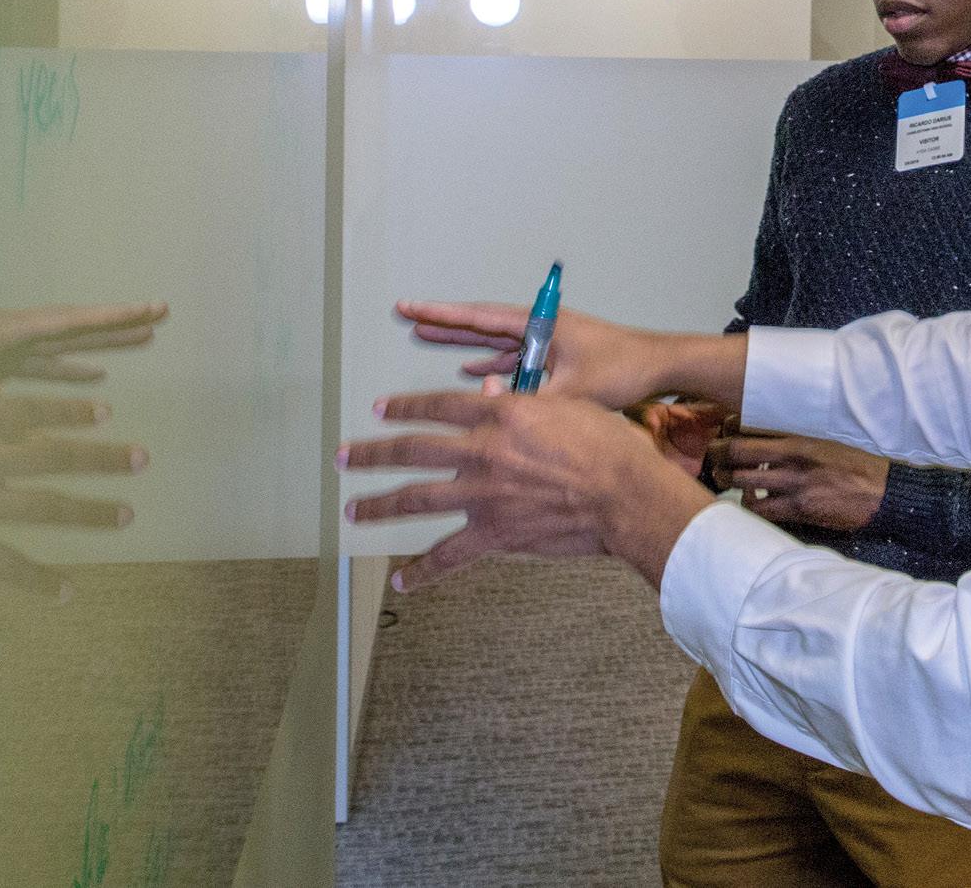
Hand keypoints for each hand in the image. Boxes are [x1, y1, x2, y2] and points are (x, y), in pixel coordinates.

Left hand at [0, 303, 165, 389]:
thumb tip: (5, 406)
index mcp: (3, 331)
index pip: (69, 321)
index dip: (112, 317)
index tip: (151, 310)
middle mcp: (8, 332)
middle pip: (74, 325)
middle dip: (117, 323)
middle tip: (161, 315)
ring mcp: (1, 348)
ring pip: (62, 344)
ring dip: (100, 344)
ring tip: (144, 341)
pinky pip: (43, 365)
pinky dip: (70, 368)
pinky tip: (95, 376)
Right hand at [0, 396, 146, 611]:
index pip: (31, 410)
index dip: (72, 413)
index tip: (106, 414)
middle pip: (55, 456)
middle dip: (103, 458)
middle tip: (141, 459)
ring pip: (48, 508)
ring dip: (91, 511)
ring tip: (125, 514)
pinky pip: (9, 568)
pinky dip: (40, 581)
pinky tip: (68, 590)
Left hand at [339, 387, 713, 590]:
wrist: (625, 495)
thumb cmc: (609, 446)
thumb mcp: (567, 406)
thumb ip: (523, 402)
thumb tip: (487, 392)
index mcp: (500, 414)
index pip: (437, 406)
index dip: (405, 407)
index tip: (382, 409)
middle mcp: (481, 451)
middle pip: (412, 449)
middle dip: (372, 453)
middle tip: (345, 456)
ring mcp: (482, 495)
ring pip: (416, 497)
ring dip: (378, 504)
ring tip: (352, 511)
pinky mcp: (493, 533)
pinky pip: (449, 555)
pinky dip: (423, 570)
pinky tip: (401, 579)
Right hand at [395, 299, 741, 410]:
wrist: (660, 366)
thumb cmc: (622, 371)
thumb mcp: (572, 391)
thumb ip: (531, 399)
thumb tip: (490, 406)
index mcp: (541, 324)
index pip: (480, 317)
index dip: (442, 315)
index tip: (409, 308)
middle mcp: (541, 327)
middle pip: (482, 324)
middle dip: (444, 323)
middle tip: (407, 316)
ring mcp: (549, 340)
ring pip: (495, 342)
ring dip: (463, 343)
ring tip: (426, 339)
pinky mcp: (558, 356)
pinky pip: (515, 358)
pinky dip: (493, 364)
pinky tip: (473, 373)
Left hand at [717, 435, 890, 531]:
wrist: (882, 492)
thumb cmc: (855, 465)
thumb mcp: (825, 442)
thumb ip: (795, 440)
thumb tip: (764, 442)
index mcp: (799, 437)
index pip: (750, 426)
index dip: (727, 430)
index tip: (722, 435)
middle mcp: (793, 458)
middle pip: (737, 452)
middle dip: (717, 457)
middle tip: (713, 461)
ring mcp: (795, 485)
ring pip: (742, 482)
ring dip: (729, 483)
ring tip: (727, 483)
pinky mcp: (800, 510)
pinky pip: (762, 510)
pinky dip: (750, 507)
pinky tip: (753, 504)